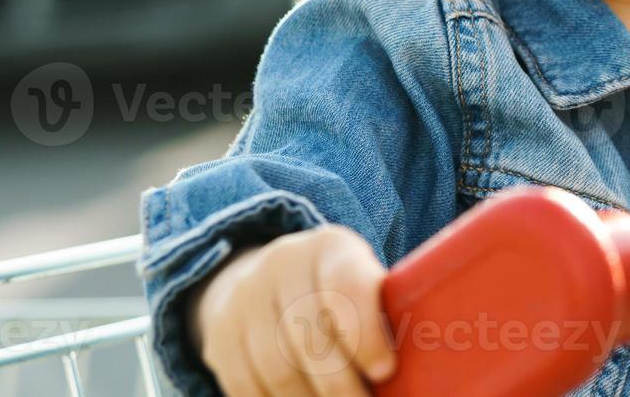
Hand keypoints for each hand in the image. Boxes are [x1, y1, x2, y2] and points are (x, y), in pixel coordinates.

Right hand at [186, 224, 396, 395]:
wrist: (268, 278)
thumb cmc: (338, 291)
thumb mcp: (364, 282)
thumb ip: (383, 311)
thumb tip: (411, 361)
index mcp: (328, 246)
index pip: (344, 288)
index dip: (365, 334)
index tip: (384, 370)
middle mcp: (280, 264)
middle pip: (309, 336)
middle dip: (340, 384)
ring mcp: (243, 299)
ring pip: (276, 368)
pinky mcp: (219, 337)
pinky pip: (246, 385)